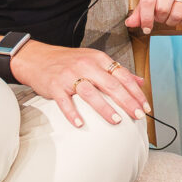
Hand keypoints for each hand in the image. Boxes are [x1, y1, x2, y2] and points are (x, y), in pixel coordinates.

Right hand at [12, 40, 150, 127]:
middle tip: (137, 115)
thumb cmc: (69, 61)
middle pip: (110, 84)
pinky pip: (64, 101)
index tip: (145, 106)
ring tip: (116, 120)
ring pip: (90, 92)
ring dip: (104, 108)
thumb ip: (117, 71)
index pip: (123, 76)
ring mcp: (69, 75)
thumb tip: (140, 81)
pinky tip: (80, 124)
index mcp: (99, 59)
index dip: (136, 92)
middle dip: (126, 101)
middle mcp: (86, 65)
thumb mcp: (95, 60)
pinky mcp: (54, 86)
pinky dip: (72, 113)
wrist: (37, 57)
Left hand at [127, 0, 181, 30]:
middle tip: (162, 16)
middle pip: (162, 9)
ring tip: (172, 16)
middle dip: (160, 19)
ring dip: (172, 21)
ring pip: (177, 14)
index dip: (145, 18)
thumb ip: (140, 10)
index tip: (146, 28)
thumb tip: (130, 24)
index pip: (147, 1)